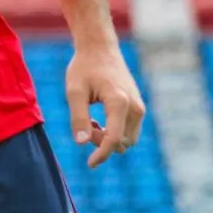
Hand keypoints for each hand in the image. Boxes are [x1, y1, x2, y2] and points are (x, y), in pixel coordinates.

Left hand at [66, 41, 145, 167]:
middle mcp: (135, 107)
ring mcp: (139, 106)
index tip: (90, 164)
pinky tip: (97, 118)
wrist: (99, 48)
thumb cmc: (84, 67)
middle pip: (122, 142)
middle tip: (84, 124)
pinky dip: (114, 131)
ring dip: (108, 137)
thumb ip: (78, 117)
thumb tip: (81, 143)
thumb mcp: (74, 91)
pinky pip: (129, 130)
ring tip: (89, 119)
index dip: (102, 154)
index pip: (114, 139)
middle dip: (103, 142)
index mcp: (119, 102)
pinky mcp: (137, 106)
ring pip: (127, 139)